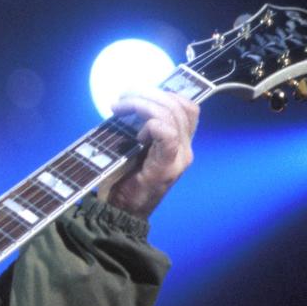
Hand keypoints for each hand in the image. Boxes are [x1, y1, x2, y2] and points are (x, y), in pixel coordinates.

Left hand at [102, 90, 198, 218]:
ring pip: (172, 115)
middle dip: (148, 93)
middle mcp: (185, 148)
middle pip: (179, 105)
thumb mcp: (134, 147)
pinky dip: (151, 125)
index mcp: (179, 142)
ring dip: (143, 104)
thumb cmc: (124, 179)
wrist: (123, 213)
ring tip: (120, 107)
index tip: (134, 94)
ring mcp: (179, 158)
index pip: (186, 106)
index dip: (163, 93)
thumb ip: (140, 127)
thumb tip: (127, 101)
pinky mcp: (168, 167)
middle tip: (122, 97)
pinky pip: (168, 135)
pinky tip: (137, 133)